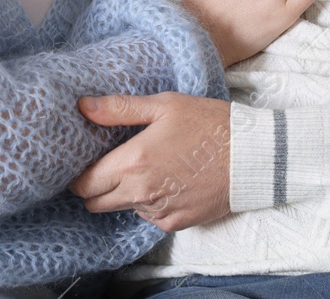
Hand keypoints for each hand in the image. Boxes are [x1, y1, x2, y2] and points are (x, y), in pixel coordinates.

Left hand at [70, 93, 230, 231]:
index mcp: (132, 162)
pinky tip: (169, 180)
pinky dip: (151, 202)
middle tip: (111, 166)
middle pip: (95, 203)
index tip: (86, 162)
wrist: (250, 156)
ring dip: (126, 194)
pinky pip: (149, 217)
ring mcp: (158, 211)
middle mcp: (141, 193)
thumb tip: (83, 106)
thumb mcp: (164, 105)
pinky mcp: (175, 223)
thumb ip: (119, 108)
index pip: (84, 183)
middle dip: (96, 188)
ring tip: (149, 168)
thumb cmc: (208, 123)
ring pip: (123, 209)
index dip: (79, 174)